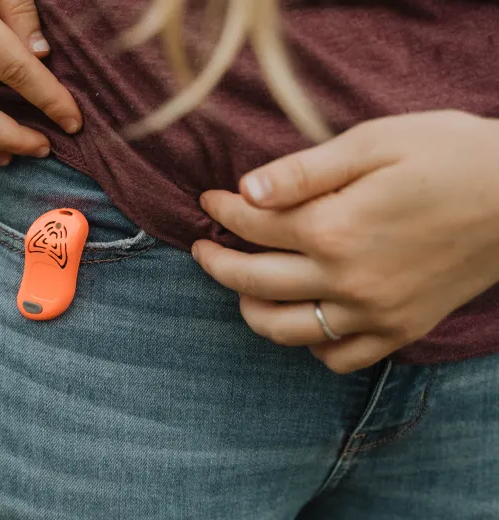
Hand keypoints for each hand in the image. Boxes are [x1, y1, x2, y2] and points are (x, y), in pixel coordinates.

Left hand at [193, 111, 498, 373]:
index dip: (222, 209)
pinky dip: (310, 343)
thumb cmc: (449, 155)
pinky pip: (336, 357)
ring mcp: (372, 313)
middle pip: (252, 280)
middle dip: (215, 263)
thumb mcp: (374, 142)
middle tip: (202, 247)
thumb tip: (245, 188)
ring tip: (243, 285)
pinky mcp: (399, 330)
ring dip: (250, 308)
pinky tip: (304, 316)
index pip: (251, 224)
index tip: (209, 199)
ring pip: (283, 329)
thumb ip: (304, 171)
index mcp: (334, 227)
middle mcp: (346, 279)